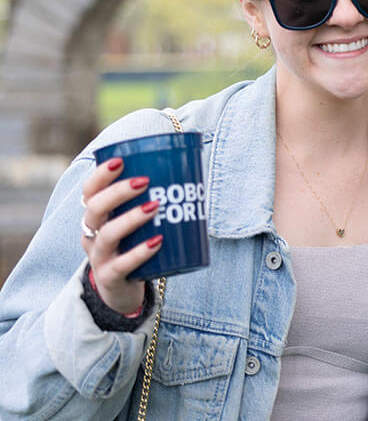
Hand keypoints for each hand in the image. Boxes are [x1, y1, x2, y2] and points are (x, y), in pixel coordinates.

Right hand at [79, 158, 162, 314]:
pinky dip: (140, 252)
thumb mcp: (136, 224)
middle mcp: (92, 234)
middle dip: (118, 192)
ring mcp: (99, 257)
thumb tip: (192, 169)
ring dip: (132, 218)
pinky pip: (123, 264)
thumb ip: (152, 200)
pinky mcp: (111, 277)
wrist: (120, 292)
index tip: (120, 161)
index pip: (89, 192)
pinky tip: (158, 242)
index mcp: (96, 217)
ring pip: (108, 235)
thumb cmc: (133, 247)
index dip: (100, 175)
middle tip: (145, 181)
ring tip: (155, 206)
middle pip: (95, 208)